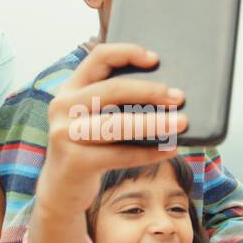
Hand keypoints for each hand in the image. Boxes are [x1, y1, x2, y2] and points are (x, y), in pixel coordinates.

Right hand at [38, 43, 187, 213]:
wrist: (61, 189)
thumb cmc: (89, 148)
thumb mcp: (93, 118)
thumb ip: (114, 103)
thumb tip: (167, 94)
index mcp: (70, 88)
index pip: (98, 57)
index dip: (128, 53)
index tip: (156, 59)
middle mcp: (62, 107)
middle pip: (111, 90)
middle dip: (149, 92)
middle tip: (178, 97)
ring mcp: (65, 134)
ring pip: (116, 124)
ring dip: (154, 123)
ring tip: (181, 123)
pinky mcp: (74, 161)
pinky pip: (119, 155)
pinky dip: (148, 153)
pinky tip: (169, 150)